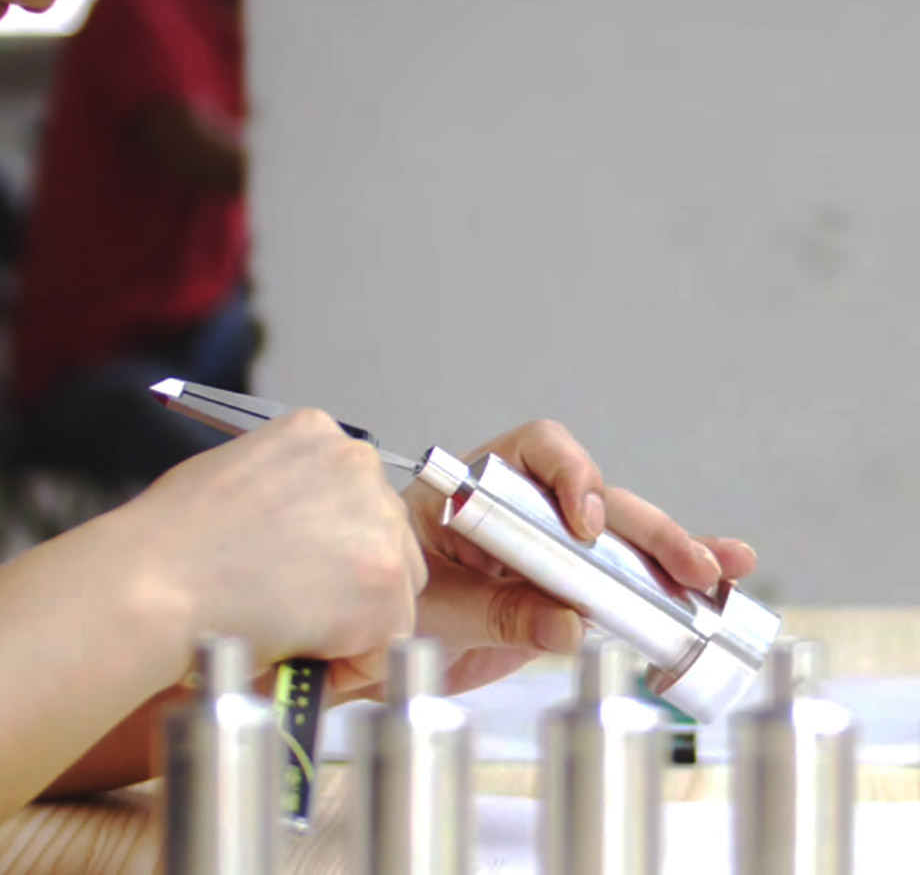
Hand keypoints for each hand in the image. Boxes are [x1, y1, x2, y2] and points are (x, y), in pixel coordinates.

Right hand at [125, 408, 426, 690]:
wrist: (154, 583)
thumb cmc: (169, 541)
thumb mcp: (232, 476)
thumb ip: (286, 495)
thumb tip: (304, 539)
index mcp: (319, 433)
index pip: (355, 498)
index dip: (329, 549)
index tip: (302, 575)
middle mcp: (358, 464)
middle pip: (387, 540)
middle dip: (350, 584)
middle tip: (295, 612)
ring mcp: (377, 522)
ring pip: (395, 591)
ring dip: (352, 623)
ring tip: (287, 627)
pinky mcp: (383, 582)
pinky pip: (386, 643)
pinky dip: (347, 663)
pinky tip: (295, 646)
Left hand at [400, 420, 758, 695]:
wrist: (381, 654)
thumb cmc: (388, 605)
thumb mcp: (433, 607)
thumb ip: (496, 612)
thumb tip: (571, 623)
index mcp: (479, 490)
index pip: (536, 452)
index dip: (570, 476)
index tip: (585, 526)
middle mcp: (525, 512)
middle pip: (599, 500)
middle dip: (646, 529)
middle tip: (684, 563)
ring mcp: (553, 553)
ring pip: (625, 542)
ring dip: (675, 554)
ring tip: (724, 570)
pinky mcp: (572, 594)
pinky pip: (625, 585)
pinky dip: (670, 588)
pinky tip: (721, 584)